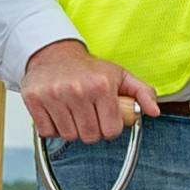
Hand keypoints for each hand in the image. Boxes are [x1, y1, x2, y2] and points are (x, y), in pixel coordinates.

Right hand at [22, 40, 160, 145]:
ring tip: (73, 112)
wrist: (54, 53)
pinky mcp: (34, 100)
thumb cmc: (88, 68)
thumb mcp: (120, 75)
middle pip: (90, 136)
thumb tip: (154, 111)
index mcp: (101, 86)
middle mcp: (77, 91)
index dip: (110, 128)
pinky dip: (53, 128)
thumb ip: (142, 93)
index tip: (106, 119)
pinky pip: (48, 132)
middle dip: (92, 131)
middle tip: (89, 116)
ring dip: (72, 130)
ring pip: (69, 136)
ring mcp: (54, 96)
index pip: (111, 130)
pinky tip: (58, 113)